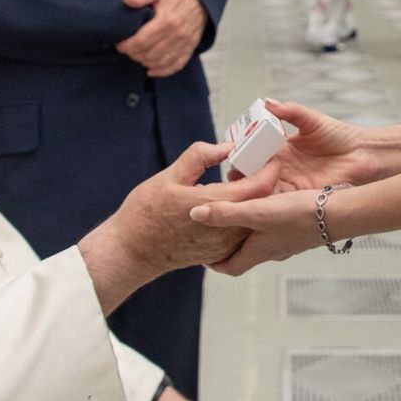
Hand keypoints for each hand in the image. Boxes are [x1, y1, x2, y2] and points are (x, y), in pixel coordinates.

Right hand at [79, 142, 276, 311]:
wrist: (132, 252)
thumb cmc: (145, 213)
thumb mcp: (169, 176)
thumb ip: (200, 157)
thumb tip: (227, 146)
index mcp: (214, 205)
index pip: (259, 187)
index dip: (268, 168)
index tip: (267, 156)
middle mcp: (225, 230)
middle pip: (261, 203)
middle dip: (263, 181)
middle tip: (254, 164)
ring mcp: (224, 246)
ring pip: (253, 219)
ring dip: (253, 200)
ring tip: (241, 181)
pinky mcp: (220, 254)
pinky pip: (241, 232)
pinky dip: (242, 216)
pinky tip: (229, 203)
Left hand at [119, 0, 207, 76]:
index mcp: (167, 20)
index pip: (142, 40)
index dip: (128, 46)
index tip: (120, 45)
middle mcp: (177, 34)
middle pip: (149, 53)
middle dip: (134, 54)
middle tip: (127, 50)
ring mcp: (184, 43)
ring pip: (160, 61)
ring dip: (145, 62)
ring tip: (137, 56)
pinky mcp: (190, 48)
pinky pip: (176, 65)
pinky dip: (162, 71)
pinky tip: (151, 70)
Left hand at [192, 187, 324, 276]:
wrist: (341, 214)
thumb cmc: (300, 215)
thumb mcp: (258, 212)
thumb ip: (226, 214)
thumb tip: (194, 216)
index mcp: (259, 250)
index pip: (231, 267)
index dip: (214, 264)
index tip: (201, 255)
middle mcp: (273, 249)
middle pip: (244, 254)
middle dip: (227, 246)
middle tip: (212, 233)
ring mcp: (288, 240)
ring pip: (261, 240)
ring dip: (246, 232)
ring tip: (235, 214)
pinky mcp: (300, 228)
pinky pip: (276, 228)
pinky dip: (264, 220)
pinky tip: (266, 202)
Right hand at [242, 99, 375, 191]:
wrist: (362, 154)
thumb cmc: (339, 135)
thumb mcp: (311, 120)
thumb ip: (290, 111)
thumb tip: (268, 102)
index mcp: (281, 148)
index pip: (255, 151)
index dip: (243, 153)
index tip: (231, 151)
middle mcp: (282, 167)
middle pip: (254, 173)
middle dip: (240, 175)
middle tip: (231, 174)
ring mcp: (289, 182)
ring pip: (262, 189)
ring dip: (250, 189)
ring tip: (238, 188)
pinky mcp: (299, 195)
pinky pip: (278, 200)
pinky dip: (266, 201)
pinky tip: (257, 199)